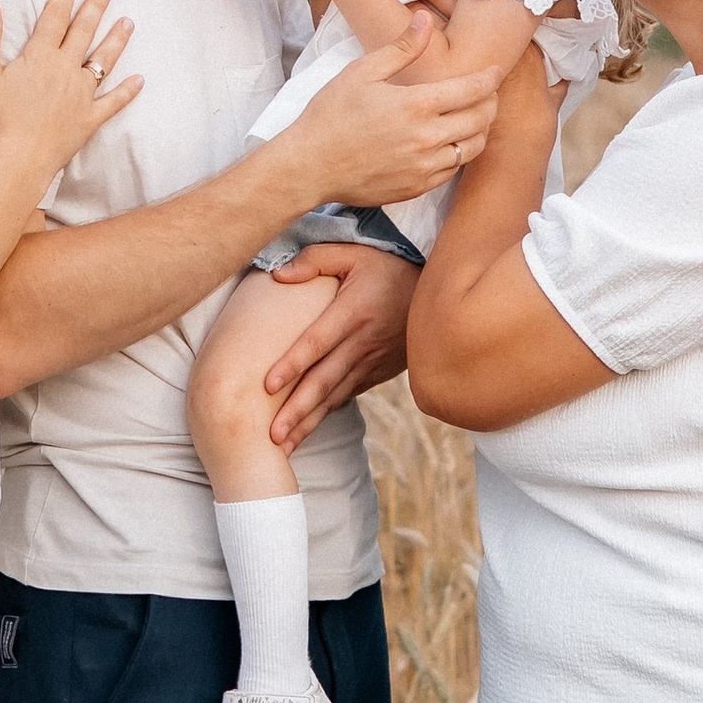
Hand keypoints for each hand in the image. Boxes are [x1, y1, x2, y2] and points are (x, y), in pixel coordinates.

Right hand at [0, 0, 139, 185]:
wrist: (18, 160)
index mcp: (40, 58)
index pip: (54, 19)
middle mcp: (66, 70)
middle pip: (83, 32)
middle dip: (95, 8)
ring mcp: (81, 95)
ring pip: (104, 61)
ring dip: (117, 40)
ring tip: (129, 22)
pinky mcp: (89, 119)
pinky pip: (114, 102)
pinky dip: (127, 91)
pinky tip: (140, 80)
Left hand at [261, 246, 415, 446]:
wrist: (435, 292)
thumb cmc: (386, 267)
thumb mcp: (353, 253)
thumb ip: (313, 260)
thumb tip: (276, 275)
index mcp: (352, 312)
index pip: (316, 342)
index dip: (292, 364)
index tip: (267, 386)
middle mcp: (362, 342)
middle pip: (323, 381)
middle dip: (296, 412)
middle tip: (271, 438)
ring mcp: (371, 362)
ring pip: (334, 397)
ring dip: (308, 423)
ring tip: (282, 449)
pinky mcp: (377, 373)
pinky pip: (347, 395)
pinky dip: (326, 415)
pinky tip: (306, 432)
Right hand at [288, 15, 502, 211]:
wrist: (308, 166)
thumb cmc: (330, 115)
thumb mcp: (362, 71)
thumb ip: (401, 47)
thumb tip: (425, 18)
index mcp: (415, 105)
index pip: (472, 90)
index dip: (490, 78)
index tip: (496, 71)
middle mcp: (426, 139)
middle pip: (481, 119)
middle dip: (491, 103)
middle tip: (488, 93)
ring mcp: (423, 167)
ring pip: (472, 148)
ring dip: (480, 130)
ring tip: (475, 117)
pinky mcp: (416, 187)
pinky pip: (452, 170)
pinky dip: (459, 153)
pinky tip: (451, 142)